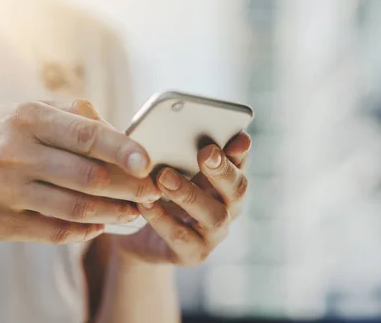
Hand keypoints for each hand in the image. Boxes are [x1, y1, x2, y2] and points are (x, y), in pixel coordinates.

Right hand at [0, 100, 160, 243]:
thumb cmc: (2, 136)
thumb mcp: (31, 111)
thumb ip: (77, 117)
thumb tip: (125, 138)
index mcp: (27, 117)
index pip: (86, 135)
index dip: (123, 150)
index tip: (149, 163)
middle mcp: (14, 153)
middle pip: (88, 177)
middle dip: (129, 188)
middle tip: (152, 193)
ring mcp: (4, 190)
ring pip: (75, 208)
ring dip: (113, 213)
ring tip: (133, 211)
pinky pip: (54, 232)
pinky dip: (84, 230)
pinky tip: (100, 224)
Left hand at [115, 132, 250, 265]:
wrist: (139, 234)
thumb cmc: (160, 190)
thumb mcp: (172, 166)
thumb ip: (180, 149)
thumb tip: (178, 126)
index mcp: (226, 180)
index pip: (241, 161)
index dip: (241, 151)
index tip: (236, 138)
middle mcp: (229, 207)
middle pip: (238, 189)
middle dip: (223, 170)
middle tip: (206, 153)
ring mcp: (214, 234)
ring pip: (214, 216)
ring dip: (190, 194)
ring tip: (164, 177)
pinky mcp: (193, 254)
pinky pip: (181, 237)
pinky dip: (162, 219)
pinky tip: (145, 203)